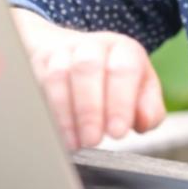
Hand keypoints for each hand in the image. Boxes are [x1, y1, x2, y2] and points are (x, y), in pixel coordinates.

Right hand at [11, 8, 167, 149]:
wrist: (76, 55)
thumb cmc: (115, 83)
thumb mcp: (141, 91)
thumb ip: (150, 109)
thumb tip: (142, 121)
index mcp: (123, 49)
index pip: (124, 69)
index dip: (120, 102)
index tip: (117, 133)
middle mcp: (92, 45)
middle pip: (88, 67)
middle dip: (90, 108)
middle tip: (92, 141)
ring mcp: (62, 52)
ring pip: (59, 74)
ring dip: (65, 113)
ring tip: (74, 143)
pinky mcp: (38, 62)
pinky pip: (37, 83)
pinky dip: (46, 110)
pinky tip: (54, 132)